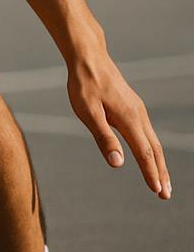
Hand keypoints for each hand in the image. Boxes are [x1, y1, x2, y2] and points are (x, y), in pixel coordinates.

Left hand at [67, 55, 170, 199]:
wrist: (88, 57)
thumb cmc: (84, 84)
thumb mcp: (88, 112)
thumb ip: (103, 137)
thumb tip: (118, 163)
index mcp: (129, 119)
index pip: (144, 153)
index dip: (151, 174)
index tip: (158, 192)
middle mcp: (139, 115)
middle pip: (154, 150)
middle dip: (161, 173)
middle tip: (166, 194)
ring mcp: (137, 110)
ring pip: (153, 141)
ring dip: (158, 162)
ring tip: (161, 180)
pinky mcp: (133, 106)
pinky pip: (147, 132)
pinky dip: (152, 149)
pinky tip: (148, 155)